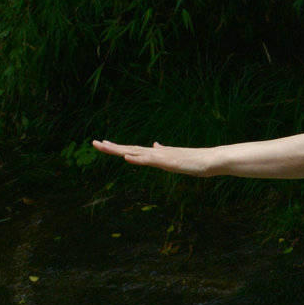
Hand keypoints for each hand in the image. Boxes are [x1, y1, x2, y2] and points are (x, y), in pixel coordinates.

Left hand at [91, 138, 215, 175]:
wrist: (210, 160)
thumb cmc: (194, 160)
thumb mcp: (174, 157)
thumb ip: (163, 152)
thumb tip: (155, 144)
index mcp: (155, 153)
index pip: (131, 149)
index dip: (116, 147)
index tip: (102, 143)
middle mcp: (155, 152)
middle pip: (129, 149)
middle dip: (111, 147)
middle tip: (93, 143)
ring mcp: (160, 157)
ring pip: (135, 152)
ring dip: (119, 150)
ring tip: (104, 146)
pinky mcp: (167, 162)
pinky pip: (150, 161)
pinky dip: (138, 159)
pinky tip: (127, 158)